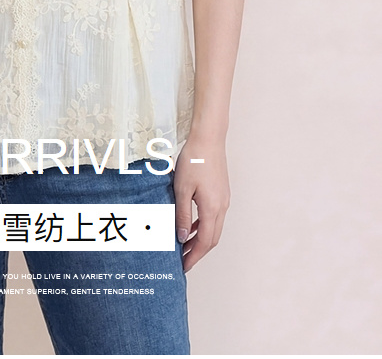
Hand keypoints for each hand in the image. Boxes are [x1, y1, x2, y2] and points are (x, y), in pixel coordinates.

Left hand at [173, 138, 230, 271]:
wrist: (208, 139)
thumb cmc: (193, 160)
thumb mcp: (182, 189)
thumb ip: (183, 215)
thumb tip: (183, 238)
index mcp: (212, 208)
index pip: (205, 242)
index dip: (194, 257)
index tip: (184, 267)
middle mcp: (222, 207)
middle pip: (212, 239)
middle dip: (198, 252)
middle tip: (183, 261)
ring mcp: (224, 200)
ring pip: (214, 228)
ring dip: (201, 240)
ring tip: (185, 247)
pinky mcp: (221, 193)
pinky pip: (214, 216)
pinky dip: (203, 226)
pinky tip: (192, 226)